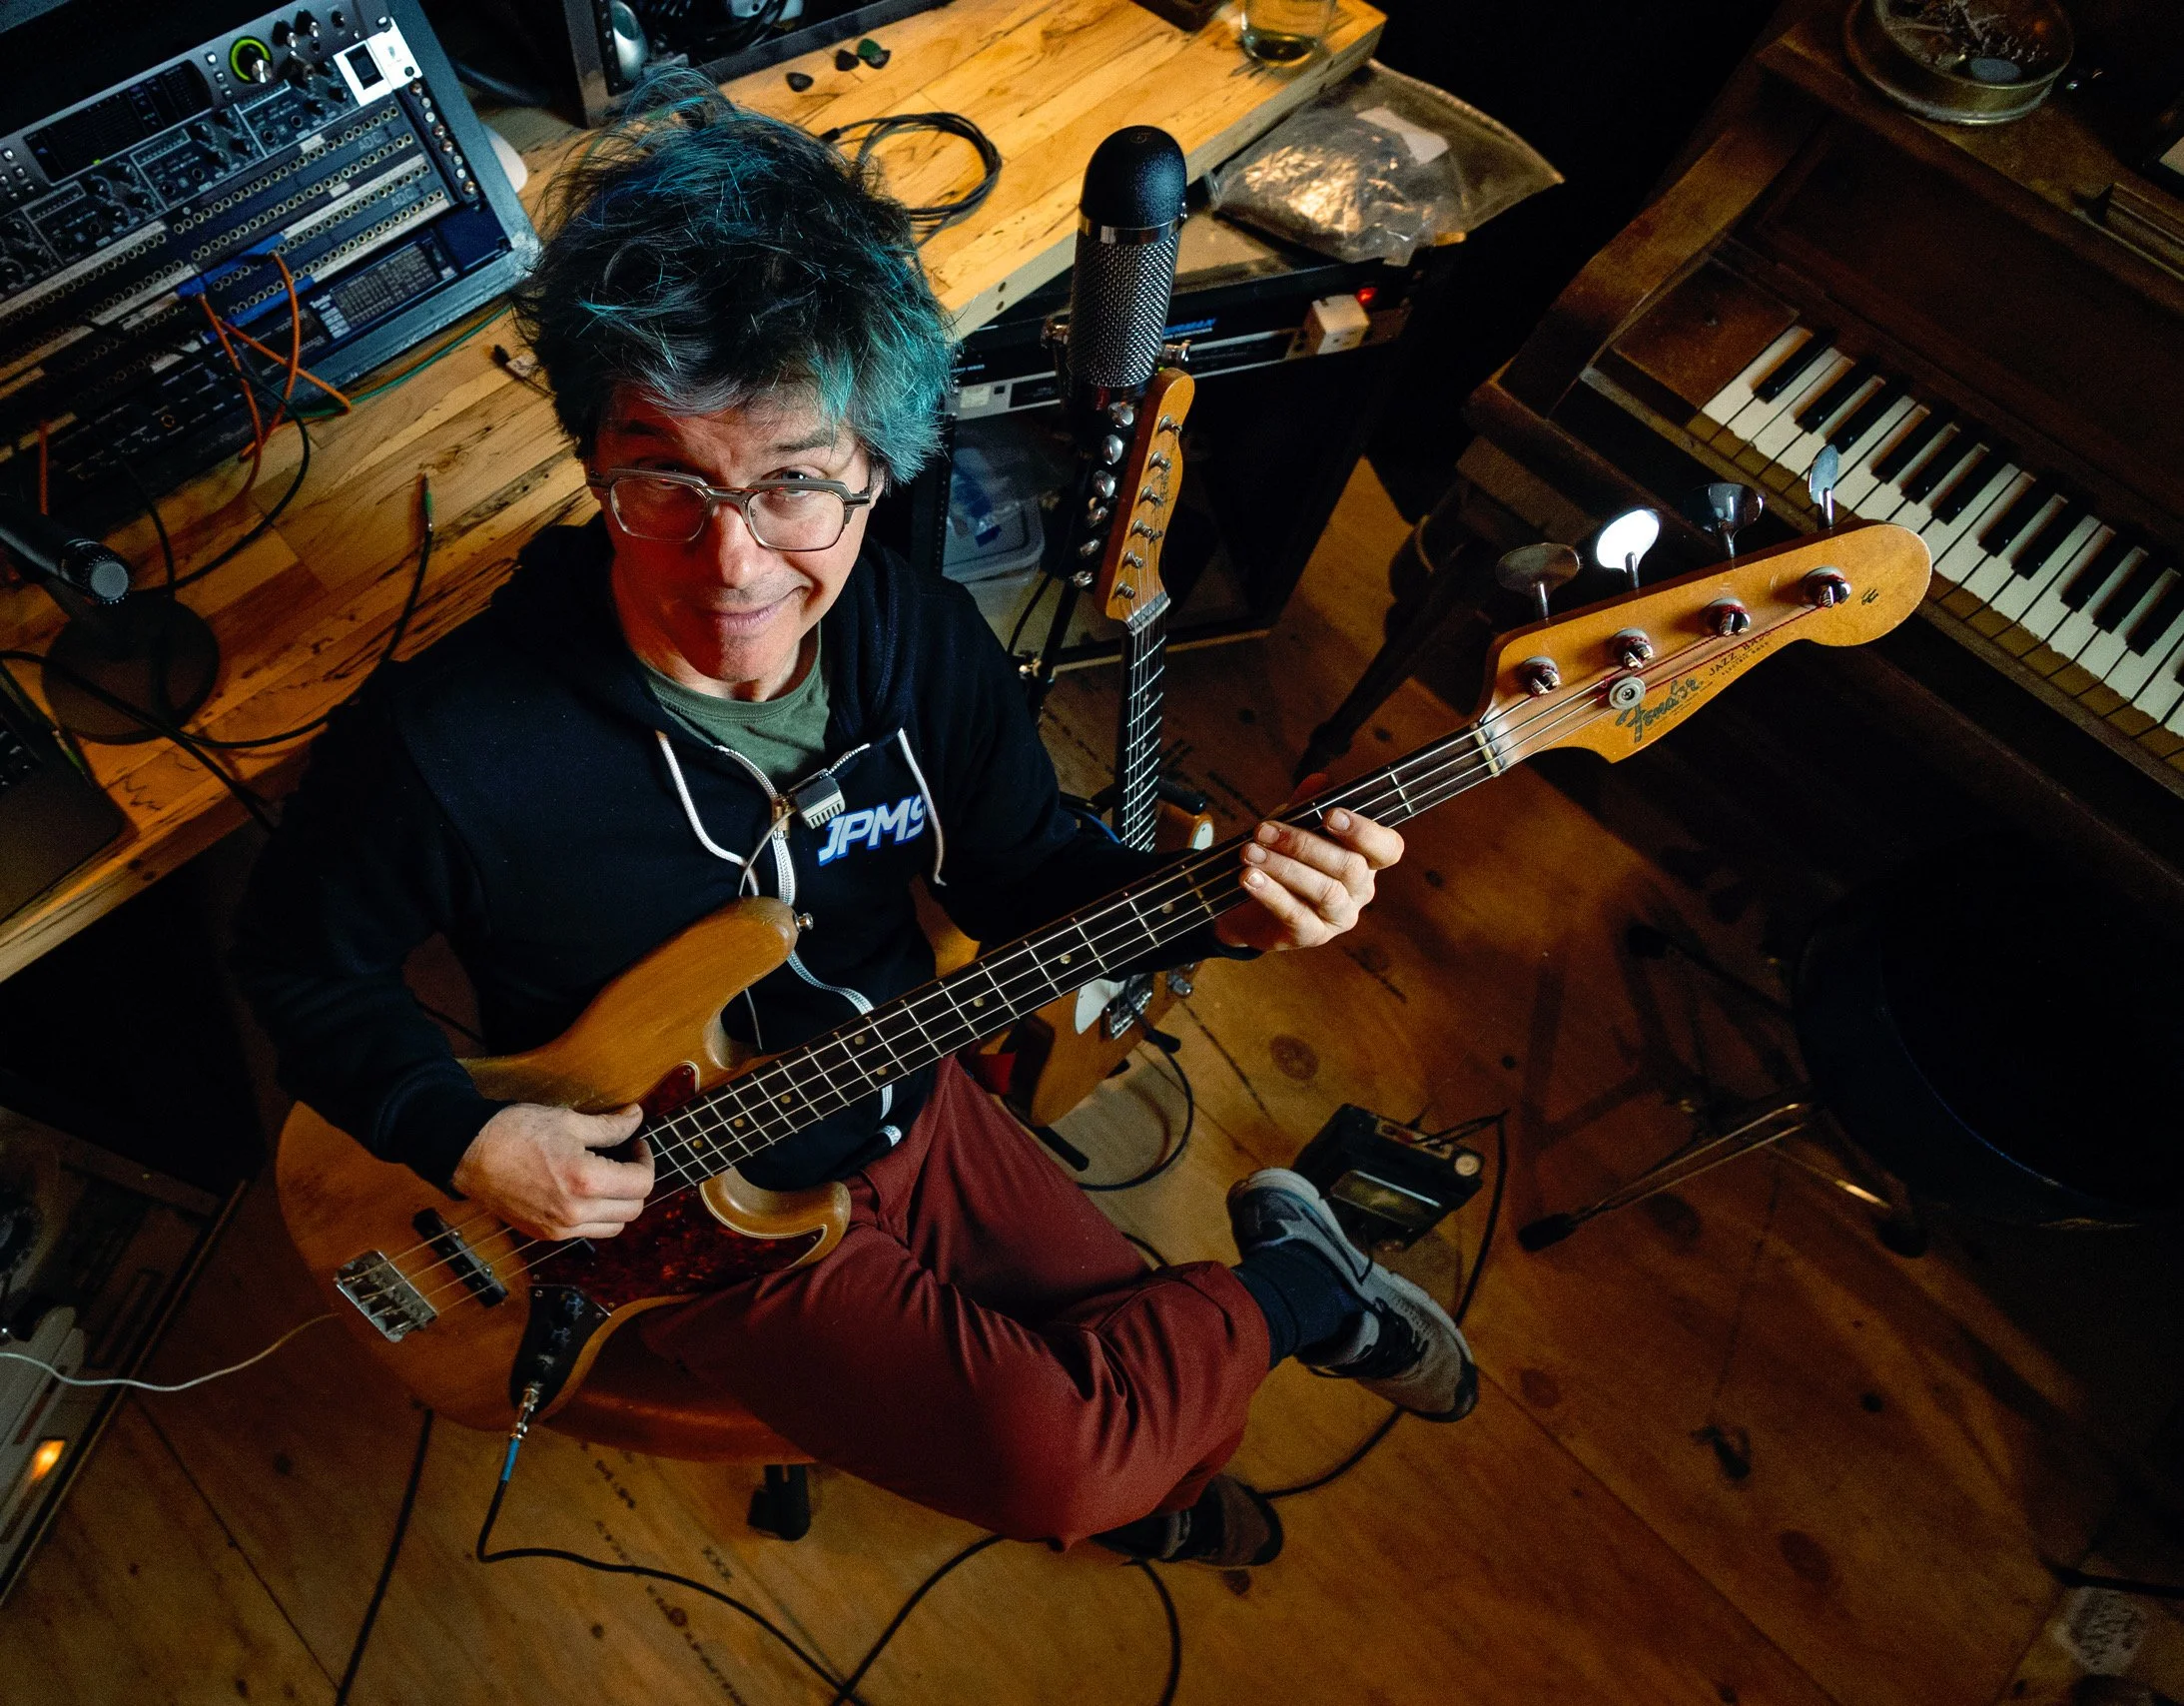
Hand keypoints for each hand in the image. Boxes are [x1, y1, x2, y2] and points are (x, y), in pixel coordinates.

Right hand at [450, 1102, 651, 1240]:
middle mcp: (575, 1213)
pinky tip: (586, 1191)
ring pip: (614, 1227)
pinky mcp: (545, 1235)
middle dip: (637, 1182)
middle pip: (634, 1209)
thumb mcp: (569, 1121)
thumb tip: (637, 1118)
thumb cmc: (516, 1132)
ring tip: (609, 1176)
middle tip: (626, 1158)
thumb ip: (610, 1126)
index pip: (641, 1183)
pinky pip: (588, 1232)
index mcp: (585, 1182)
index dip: (646, 1160)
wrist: (469, 1154)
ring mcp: (560, 1229)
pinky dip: (598, 1215)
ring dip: (620, 1203)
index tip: (637, 1144)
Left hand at [1213, 806, 1402, 953]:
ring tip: (1249, 853)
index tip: (1331, 815)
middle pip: (1348, 867)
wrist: (1251, 905)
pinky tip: (1249, 878)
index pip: (1388, 849)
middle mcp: (1360, 890)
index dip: (1365, 832)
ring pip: (1323, 891)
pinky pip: (1296, 915)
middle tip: (1264, 830)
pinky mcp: (1312, 935)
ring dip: (1283, 867)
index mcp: (1366, 859)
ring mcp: (1339, 916)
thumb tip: (1321, 779)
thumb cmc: (1284, 859)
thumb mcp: (1293, 826)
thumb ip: (1308, 805)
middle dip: (1303, 844)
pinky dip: (1271, 893)